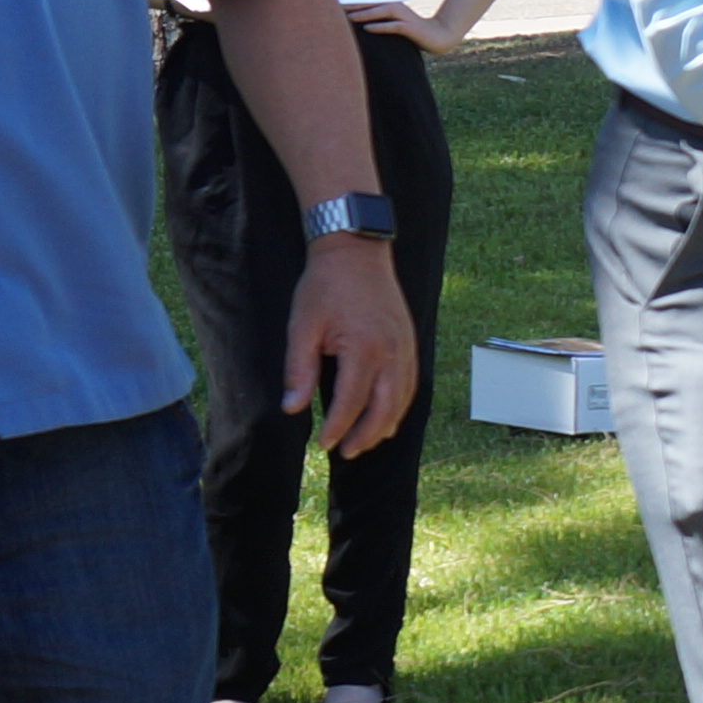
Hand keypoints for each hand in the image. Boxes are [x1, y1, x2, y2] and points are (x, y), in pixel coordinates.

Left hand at [281, 237, 422, 455]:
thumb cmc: (325, 285)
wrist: (357, 250)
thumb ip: (298, 370)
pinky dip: (400, 405)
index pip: (350, 402)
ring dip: (385, 425)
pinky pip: (410, 383)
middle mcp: (392, 352)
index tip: (323, 443)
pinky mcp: (410, 342)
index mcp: (364, 348)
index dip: (336, 428)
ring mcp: (406, 347)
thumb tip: (292, 408)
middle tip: (346, 452)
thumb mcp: (303, 326)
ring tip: (366, 440)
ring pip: (402, 400)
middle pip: (385, 409)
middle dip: (365, 435)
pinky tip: (387, 415)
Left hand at [354, 0, 457, 52]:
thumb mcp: (396, 19)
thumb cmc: (412, 29)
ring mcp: (405, 16)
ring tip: (350, 17)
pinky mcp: (409, 28)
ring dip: (366, 13)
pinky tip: (368, 29)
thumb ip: (382, 14)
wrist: (438, 36)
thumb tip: (357, 13)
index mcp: (395, 1)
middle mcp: (399, 5)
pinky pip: (393, 26)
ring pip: (384, 11)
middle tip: (340, 3)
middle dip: (357, 1)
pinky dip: (380, 27)